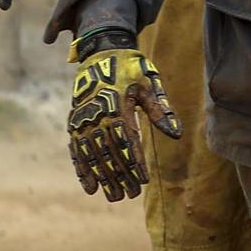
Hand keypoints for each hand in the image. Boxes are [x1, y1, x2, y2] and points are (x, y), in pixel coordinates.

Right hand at [67, 33, 181, 201]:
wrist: (101, 53)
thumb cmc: (131, 69)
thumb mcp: (149, 84)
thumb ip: (160, 110)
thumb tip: (175, 134)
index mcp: (118, 107)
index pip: (127, 141)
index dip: (134, 162)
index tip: (143, 180)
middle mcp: (97, 116)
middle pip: (109, 152)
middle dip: (120, 175)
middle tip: (131, 195)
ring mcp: (83, 121)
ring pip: (93, 155)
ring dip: (103, 177)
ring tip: (113, 196)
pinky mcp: (74, 123)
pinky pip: (76, 151)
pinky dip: (82, 170)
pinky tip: (89, 187)